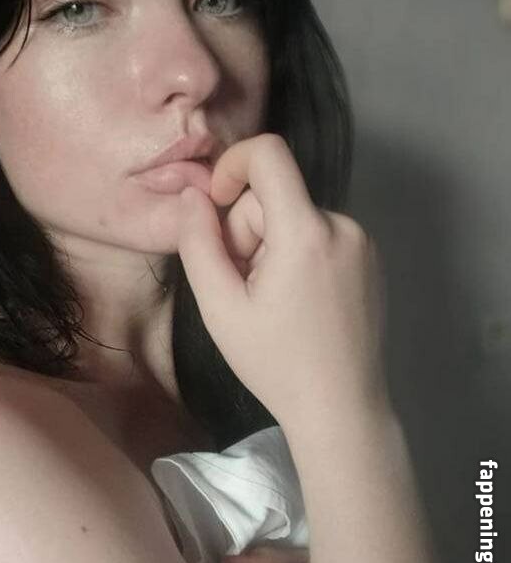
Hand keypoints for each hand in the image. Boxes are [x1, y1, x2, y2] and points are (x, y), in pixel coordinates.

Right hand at [177, 133, 388, 430]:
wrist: (341, 408)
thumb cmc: (274, 363)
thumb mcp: (220, 307)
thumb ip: (198, 243)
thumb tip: (193, 196)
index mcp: (305, 232)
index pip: (269, 154)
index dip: (232, 166)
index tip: (214, 205)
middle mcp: (342, 225)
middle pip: (275, 196)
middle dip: (248, 232)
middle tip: (245, 287)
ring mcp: (362, 241)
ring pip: (294, 216)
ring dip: (271, 246)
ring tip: (272, 300)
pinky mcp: (370, 257)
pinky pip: (318, 233)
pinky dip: (298, 254)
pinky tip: (298, 302)